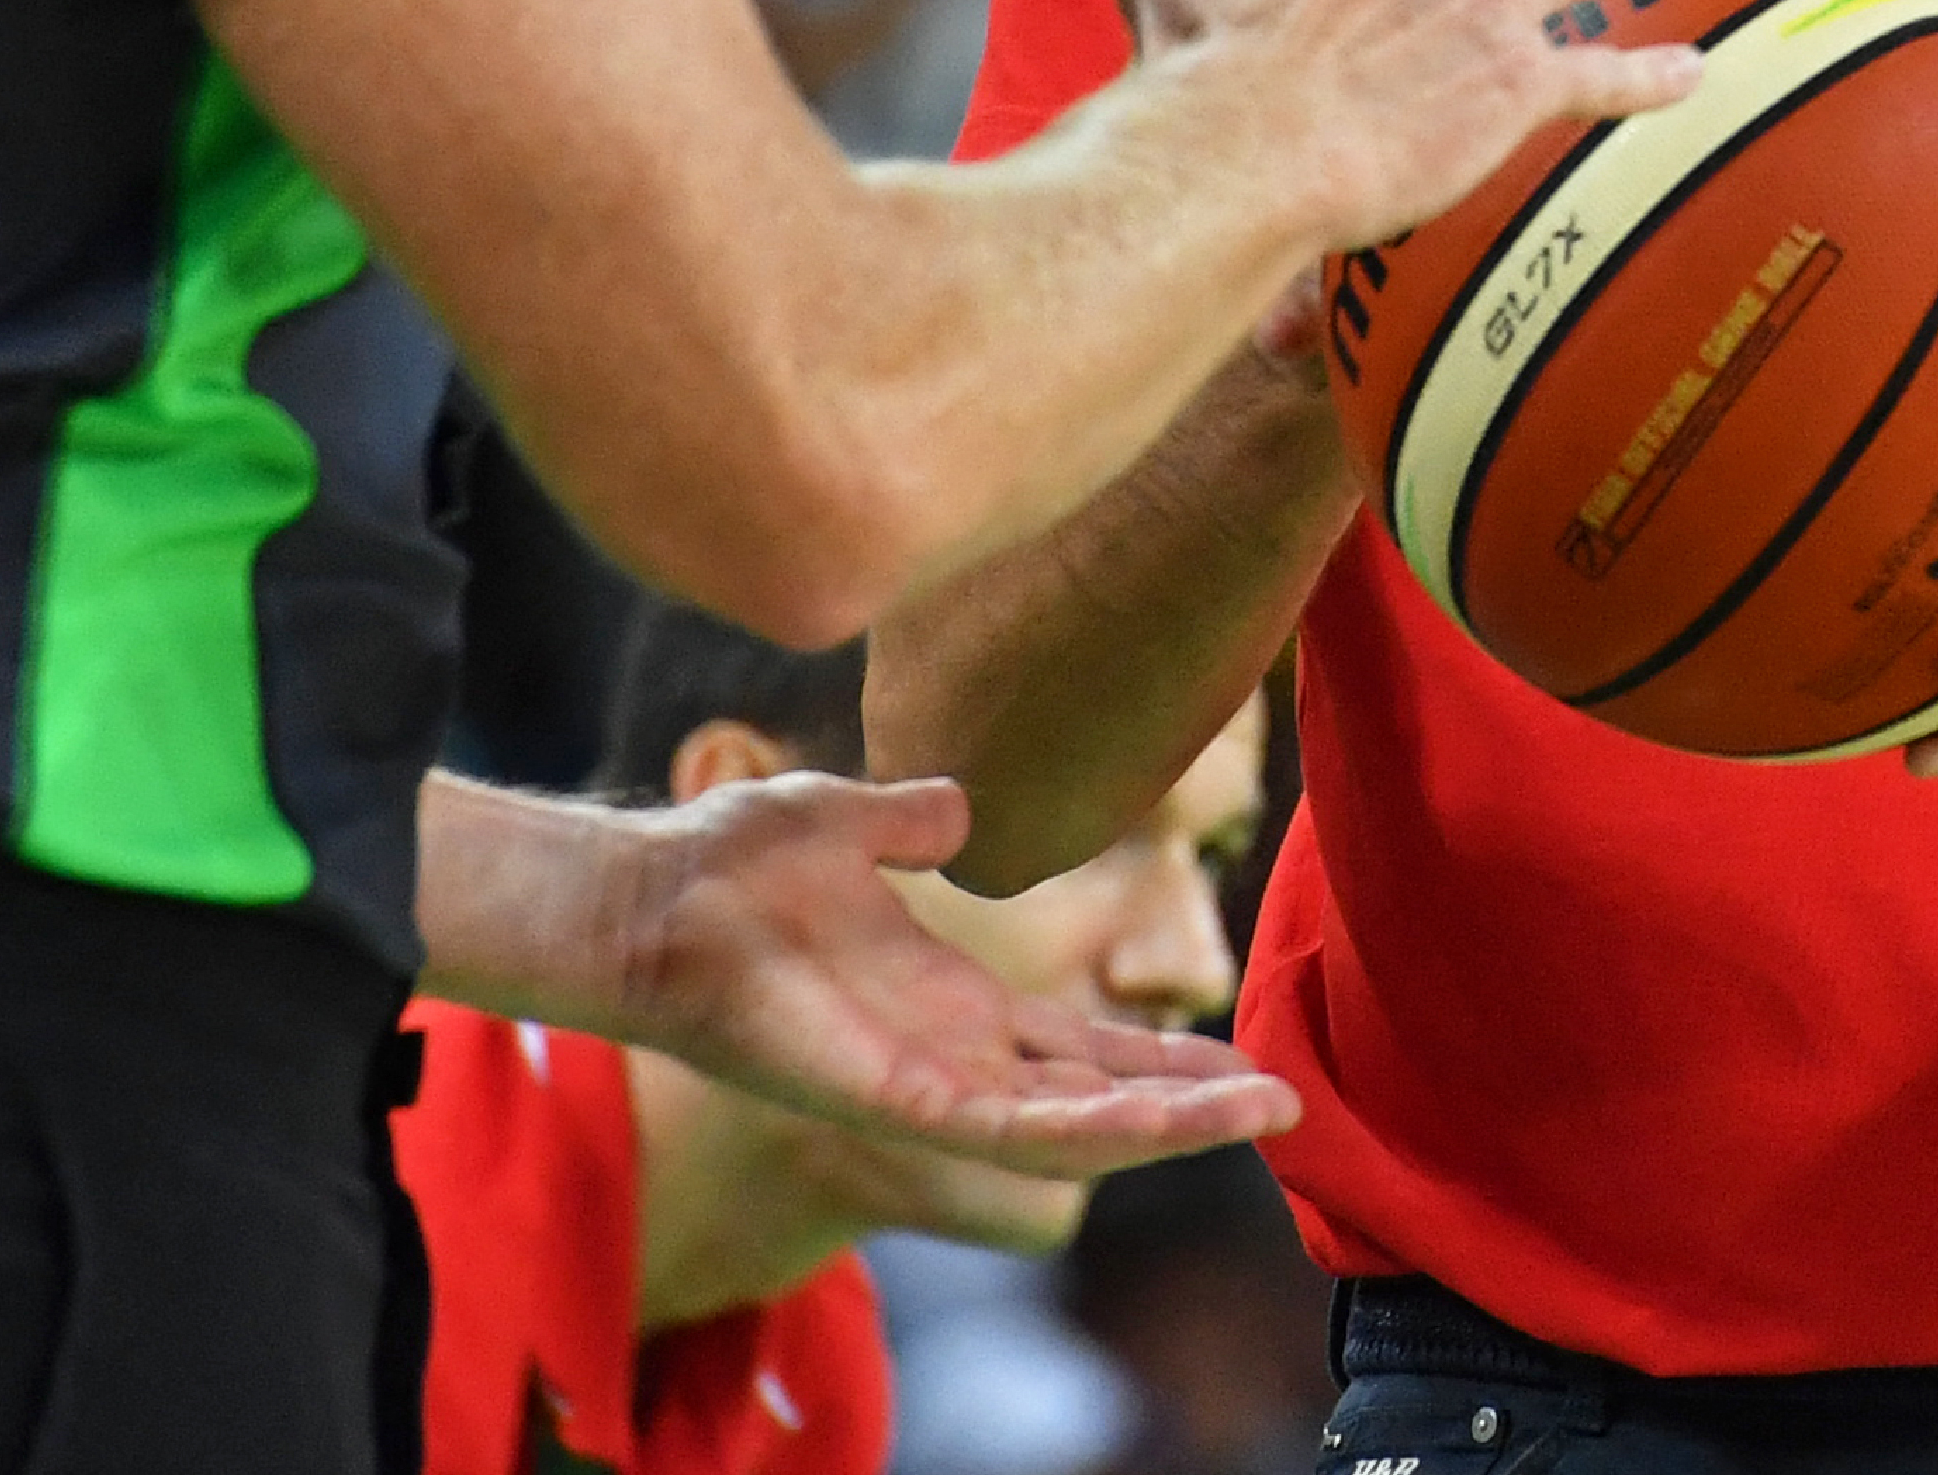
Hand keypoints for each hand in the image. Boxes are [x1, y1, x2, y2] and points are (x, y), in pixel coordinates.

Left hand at [608, 767, 1299, 1170]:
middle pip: (1094, 1098)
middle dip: (1189, 1104)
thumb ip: (908, 819)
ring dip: (1171, 1124)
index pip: (1074, 1049)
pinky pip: (1014, 1131)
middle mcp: (947, 1058)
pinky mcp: (897, 1101)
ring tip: (1266, 1114)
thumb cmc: (726, 864)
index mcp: (946, 1002)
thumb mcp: (846, 823)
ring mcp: (924, 1088)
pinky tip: (1167, 1121)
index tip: (1239, 1054)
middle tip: (1285, 1105)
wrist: (651, 894)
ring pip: (1074, 1129)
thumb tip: (957, 805)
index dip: (1155, 1056)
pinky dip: (1095, 1129)